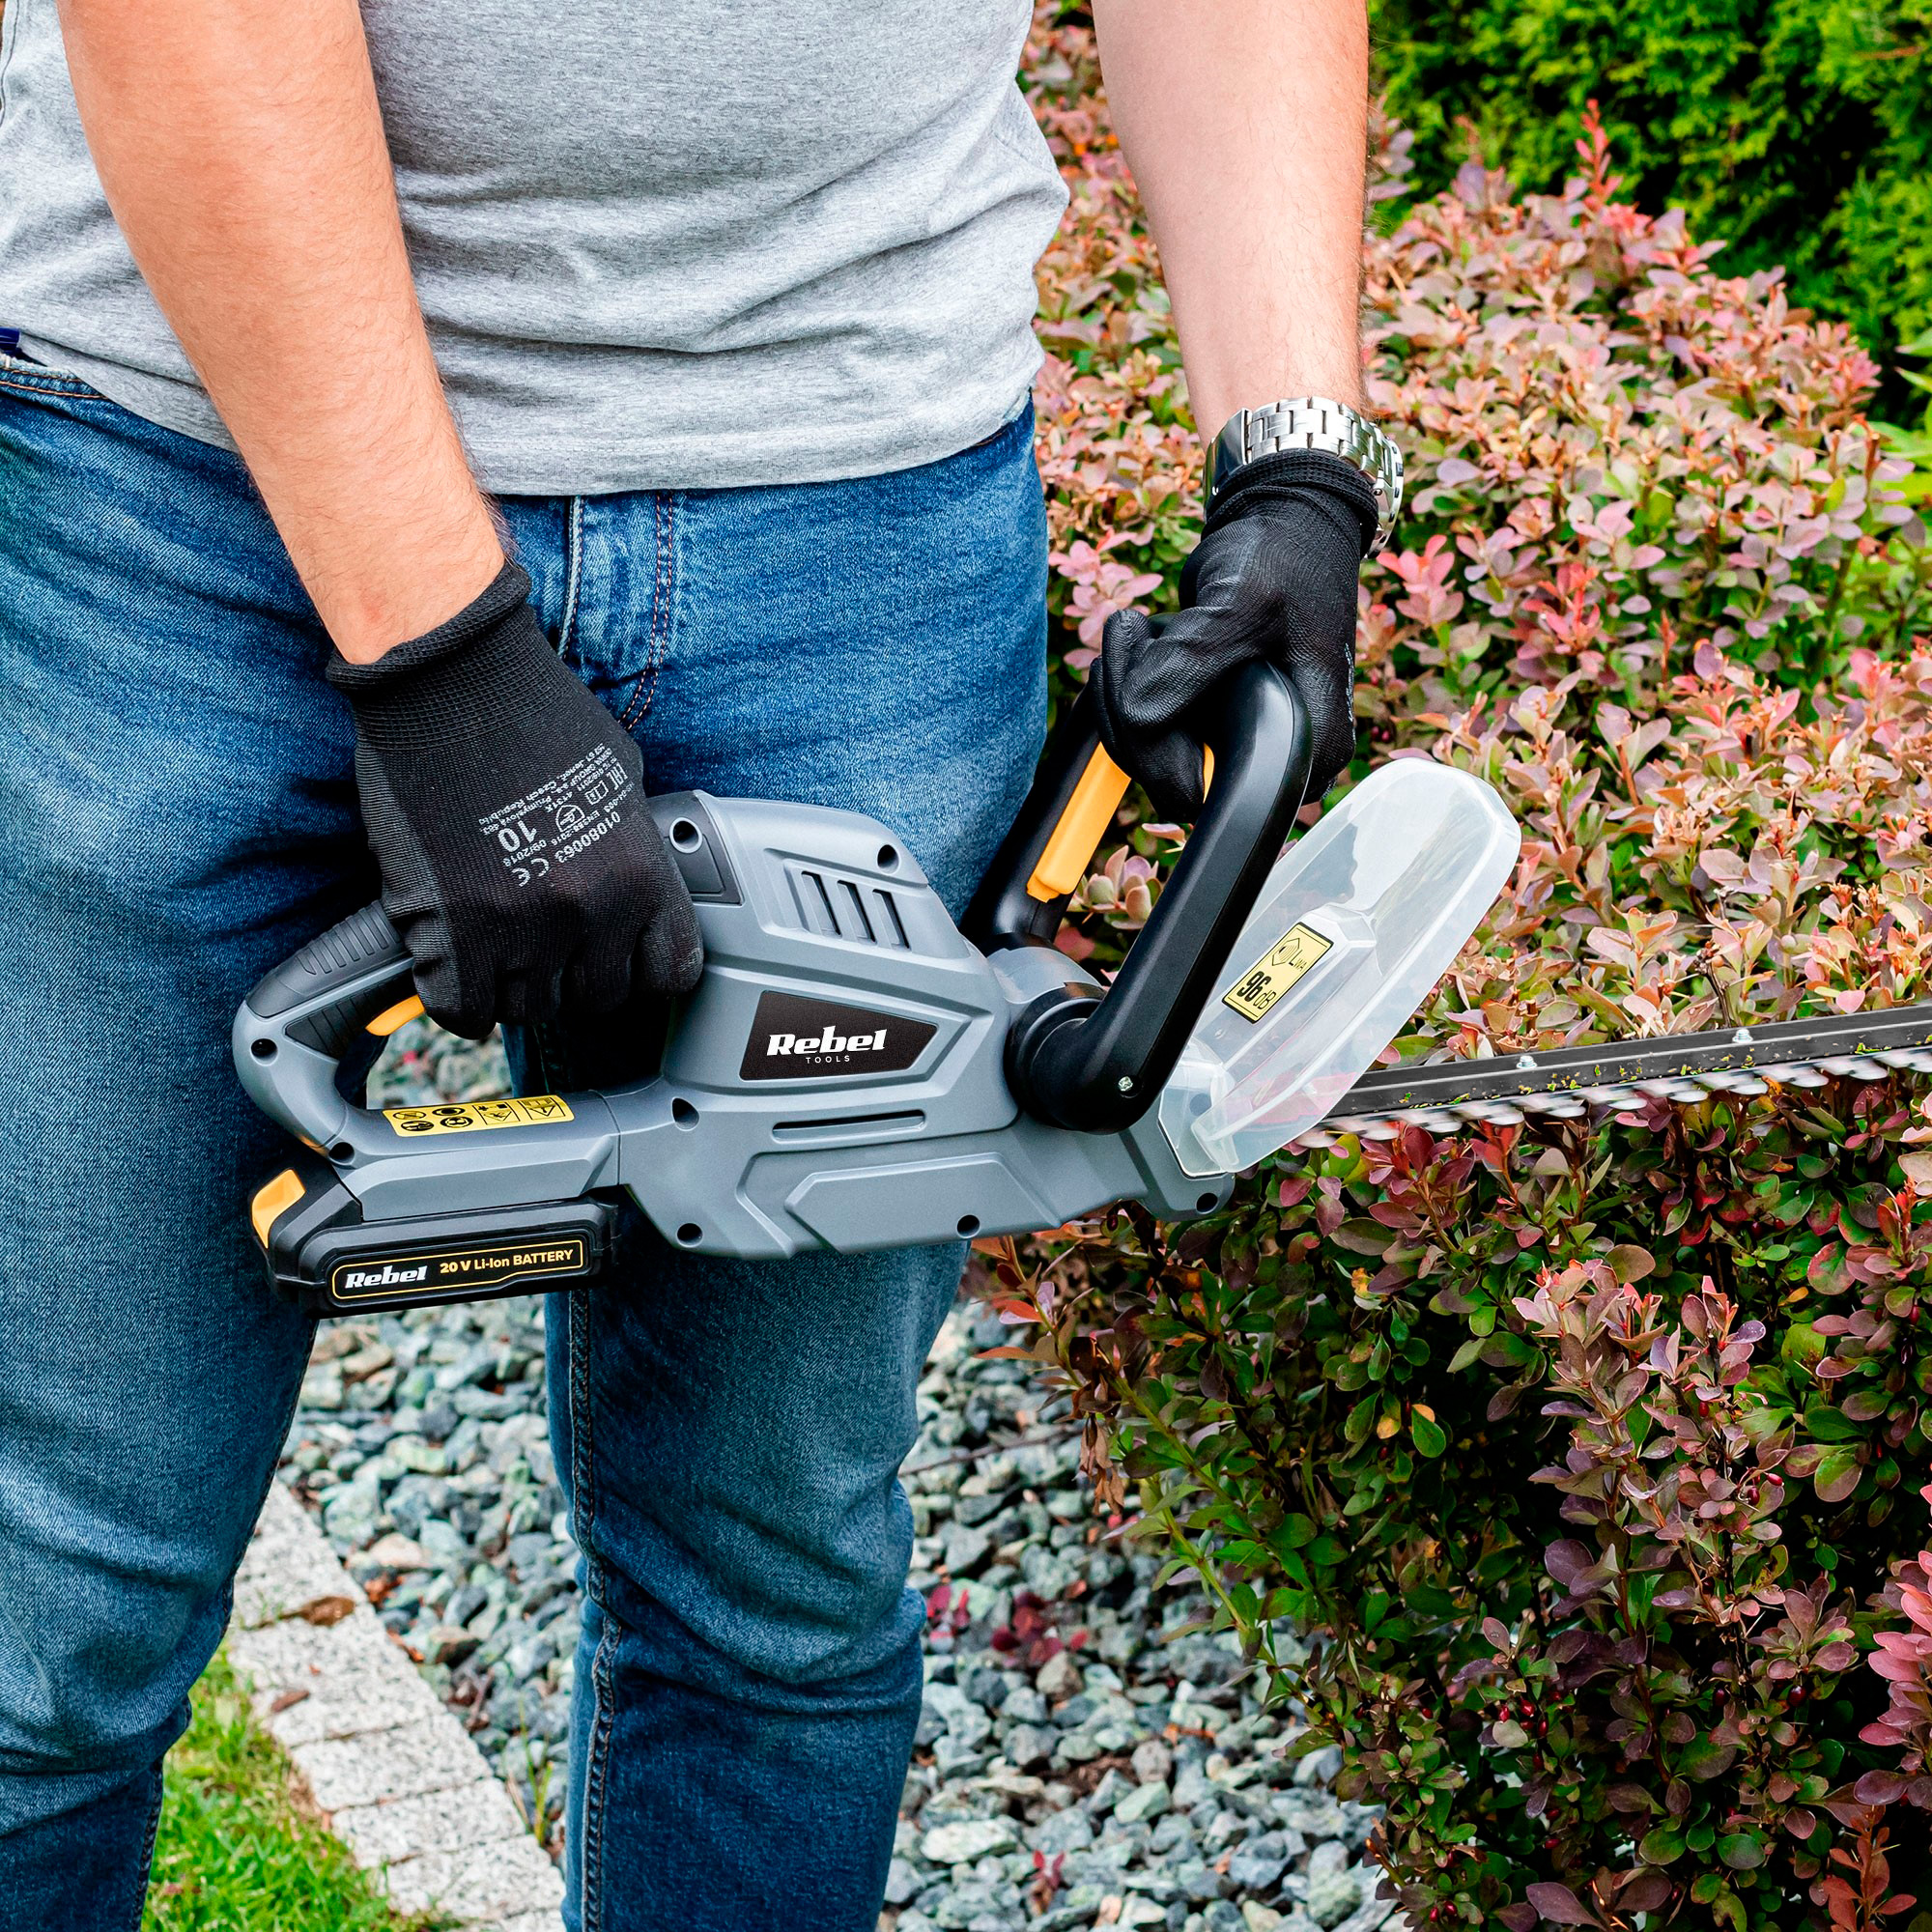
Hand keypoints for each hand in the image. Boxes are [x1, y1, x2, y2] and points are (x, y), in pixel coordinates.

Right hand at [329, 561, 702, 1037]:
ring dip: (513, 987)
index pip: (670, 971)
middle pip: (597, 998)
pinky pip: (461, 1010)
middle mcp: (591, 910)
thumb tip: (632, 893)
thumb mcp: (621, 781)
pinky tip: (455, 974)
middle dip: (573, 978)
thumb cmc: (534, 712)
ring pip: (529, 1009)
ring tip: (497, 951)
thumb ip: (632, 849)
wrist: (452, 680)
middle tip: (547, 949)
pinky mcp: (450, 930)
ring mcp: (520, 926)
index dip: (641, 970)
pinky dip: (458, 1002)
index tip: (619, 961)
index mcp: (643, 873)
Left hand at [1093, 449, 1376, 819]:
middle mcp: (1278, 761)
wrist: (1284, 523)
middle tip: (1130, 632)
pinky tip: (1142, 637)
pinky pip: (1146, 734)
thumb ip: (1192, 661)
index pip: (1203, 793)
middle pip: (1170, 786)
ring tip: (1136, 627)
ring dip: (1121, 694)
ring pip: (1150, 760)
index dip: (1157, 751)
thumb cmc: (1283, 556)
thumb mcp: (1243, 600)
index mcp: (1306, 749)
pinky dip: (1127, 688)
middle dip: (1130, 714)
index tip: (1148, 669)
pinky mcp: (1208, 722)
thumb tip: (1136, 717)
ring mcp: (1240, 743)